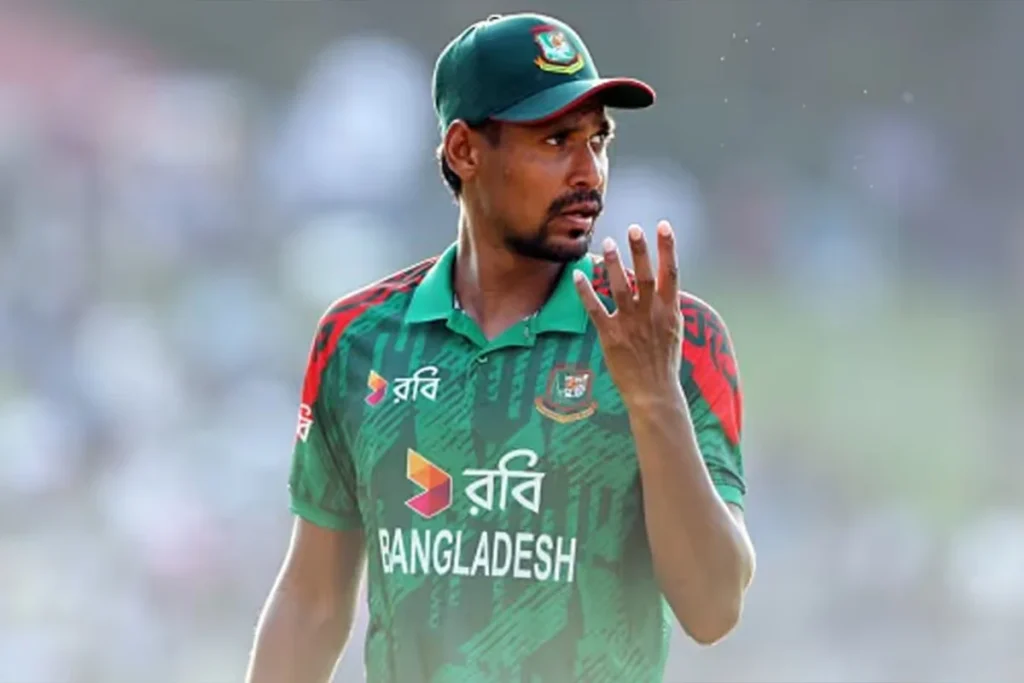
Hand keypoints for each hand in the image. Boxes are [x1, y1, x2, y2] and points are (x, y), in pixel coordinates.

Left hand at [574, 221, 683, 406]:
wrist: (655, 392)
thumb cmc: (664, 362)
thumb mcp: (675, 330)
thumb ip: (668, 306)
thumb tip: (665, 283)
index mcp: (670, 310)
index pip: (671, 272)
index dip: (667, 248)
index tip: (663, 226)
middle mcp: (651, 313)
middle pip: (646, 275)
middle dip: (640, 250)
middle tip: (633, 229)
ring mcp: (630, 324)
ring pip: (621, 288)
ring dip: (615, 264)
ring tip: (609, 242)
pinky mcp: (611, 336)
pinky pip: (596, 309)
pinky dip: (586, 292)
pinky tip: (578, 275)